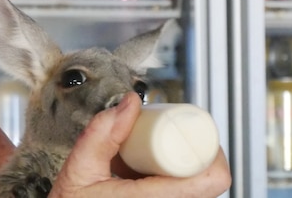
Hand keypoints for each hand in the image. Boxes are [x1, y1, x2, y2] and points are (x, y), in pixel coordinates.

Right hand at [49, 92, 231, 197]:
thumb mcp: (79, 169)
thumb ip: (102, 134)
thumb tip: (131, 103)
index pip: (212, 179)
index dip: (211, 150)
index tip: (191, 132)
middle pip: (209, 182)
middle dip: (194, 153)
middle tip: (170, 138)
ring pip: (197, 191)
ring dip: (182, 168)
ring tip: (152, 158)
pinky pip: (181, 197)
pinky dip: (171, 181)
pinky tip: (145, 176)